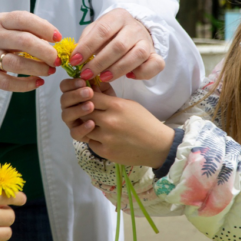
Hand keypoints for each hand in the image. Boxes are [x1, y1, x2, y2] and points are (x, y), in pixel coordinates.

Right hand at [0, 11, 61, 91]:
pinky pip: (7, 83)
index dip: (44, 27)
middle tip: (57, 59)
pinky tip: (37, 83)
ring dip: (38, 69)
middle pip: (24, 42)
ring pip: (17, 64)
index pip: (23, 19)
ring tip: (49, 71)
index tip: (57, 37)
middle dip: (46, 51)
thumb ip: (21, 28)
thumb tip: (51, 39)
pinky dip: (25, 85)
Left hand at [59, 79, 175, 167]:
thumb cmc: (144, 122)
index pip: (89, 96)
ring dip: (86, 126)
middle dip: (82, 110)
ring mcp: (106, 137)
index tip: (85, 97)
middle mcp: (109, 121)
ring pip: (83, 128)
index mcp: (116, 106)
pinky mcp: (105, 151)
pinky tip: (103, 137)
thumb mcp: (129, 104)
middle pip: (82, 111)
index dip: (84, 96)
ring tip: (95, 124)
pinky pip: (90, 142)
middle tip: (87, 111)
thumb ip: (109, 98)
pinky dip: (94, 139)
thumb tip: (91, 88)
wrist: (158, 146)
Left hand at [71, 9, 163, 83]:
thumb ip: (86, 41)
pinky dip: (142, 73)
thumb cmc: (111, 32)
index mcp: (118, 16)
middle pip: (119, 45)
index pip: (102, 30)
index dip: (87, 47)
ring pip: (137, 55)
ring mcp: (147, 41)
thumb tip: (74, 57)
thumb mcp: (95, 30)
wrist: (135, 29)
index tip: (75, 61)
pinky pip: (155, 64)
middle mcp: (135, 27)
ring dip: (118, 69)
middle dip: (100, 62)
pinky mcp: (155, 54)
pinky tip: (129, 77)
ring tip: (103, 78)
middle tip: (86, 74)